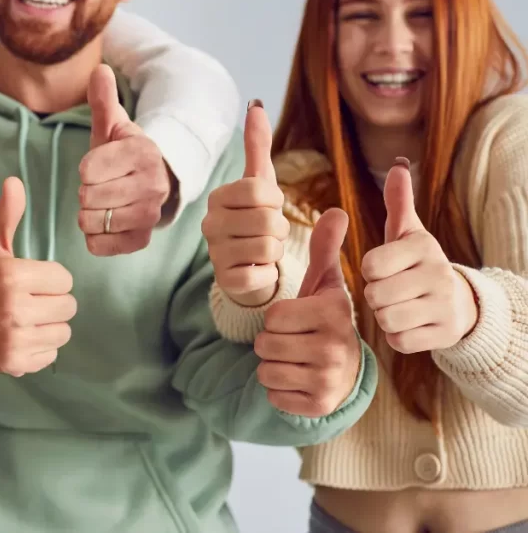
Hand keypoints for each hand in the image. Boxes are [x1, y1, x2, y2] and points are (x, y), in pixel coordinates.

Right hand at [0, 178, 76, 375]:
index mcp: (12, 276)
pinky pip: (51, 353)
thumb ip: (7, 215)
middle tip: (30, 300)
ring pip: (63, 331)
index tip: (31, 280)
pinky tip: (21, 336)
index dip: (51, 279)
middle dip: (53, 302)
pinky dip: (40, 347)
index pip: (64, 279)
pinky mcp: (16, 363)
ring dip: (50, 325)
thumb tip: (14, 181)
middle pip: (68, 306)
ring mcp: (15, 339)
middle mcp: (14, 309)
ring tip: (27, 318)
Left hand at [78, 64, 170, 255]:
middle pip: (88, 197)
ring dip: (87, 214)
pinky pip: (99, 245)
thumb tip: (99, 69)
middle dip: (85, 192)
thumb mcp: (112, 125)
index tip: (98, 166)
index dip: (84, 168)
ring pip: (91, 222)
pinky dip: (93, 237)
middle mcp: (153, 185)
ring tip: (101, 203)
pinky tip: (104, 223)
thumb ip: (103, 99)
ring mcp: (149, 215)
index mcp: (143, 152)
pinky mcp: (141, 240)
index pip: (88, 169)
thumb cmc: (122, 153)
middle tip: (100, 186)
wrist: (151, 183)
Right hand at [202, 100, 288, 306]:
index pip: (261, 190)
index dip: (276, 200)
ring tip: (262, 251)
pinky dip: (269, 274)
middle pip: (268, 220)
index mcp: (218, 197)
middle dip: (279, 228)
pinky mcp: (225, 281)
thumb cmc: (256, 219)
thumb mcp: (260, 181)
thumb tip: (256, 105)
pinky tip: (258, 270)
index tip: (268, 207)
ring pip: (268, 248)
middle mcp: (209, 224)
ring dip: (276, 251)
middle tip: (268, 233)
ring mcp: (215, 254)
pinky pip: (261, 275)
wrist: (248, 266)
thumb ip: (258, 145)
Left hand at [255, 208, 361, 416]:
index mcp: (333, 313)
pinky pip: (274, 397)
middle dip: (270, 343)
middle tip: (291, 342)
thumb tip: (336, 210)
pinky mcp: (320, 405)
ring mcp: (329, 379)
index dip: (276, 319)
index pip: (274, 316)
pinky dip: (278, 390)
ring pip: (266, 372)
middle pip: (266, 345)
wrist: (348, 369)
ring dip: (271, 366)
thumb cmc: (326, 320)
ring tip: (294, 359)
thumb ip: (325, 248)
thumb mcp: (327, 284)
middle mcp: (335, 347)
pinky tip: (297, 380)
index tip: (296, 320)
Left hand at [361, 159, 477, 352]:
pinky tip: (411, 324)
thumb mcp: (409, 233)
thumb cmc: (418, 264)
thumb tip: (397, 167)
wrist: (460, 303)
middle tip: (392, 291)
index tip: (386, 269)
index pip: (371, 265)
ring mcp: (444, 307)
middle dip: (376, 296)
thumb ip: (399, 203)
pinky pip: (399, 341)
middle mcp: (438, 275)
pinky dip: (398, 336)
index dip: (371, 271)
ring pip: (386, 319)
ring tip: (400, 307)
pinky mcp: (444, 335)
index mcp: (423, 247)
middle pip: (375, 296)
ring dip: (385, 317)